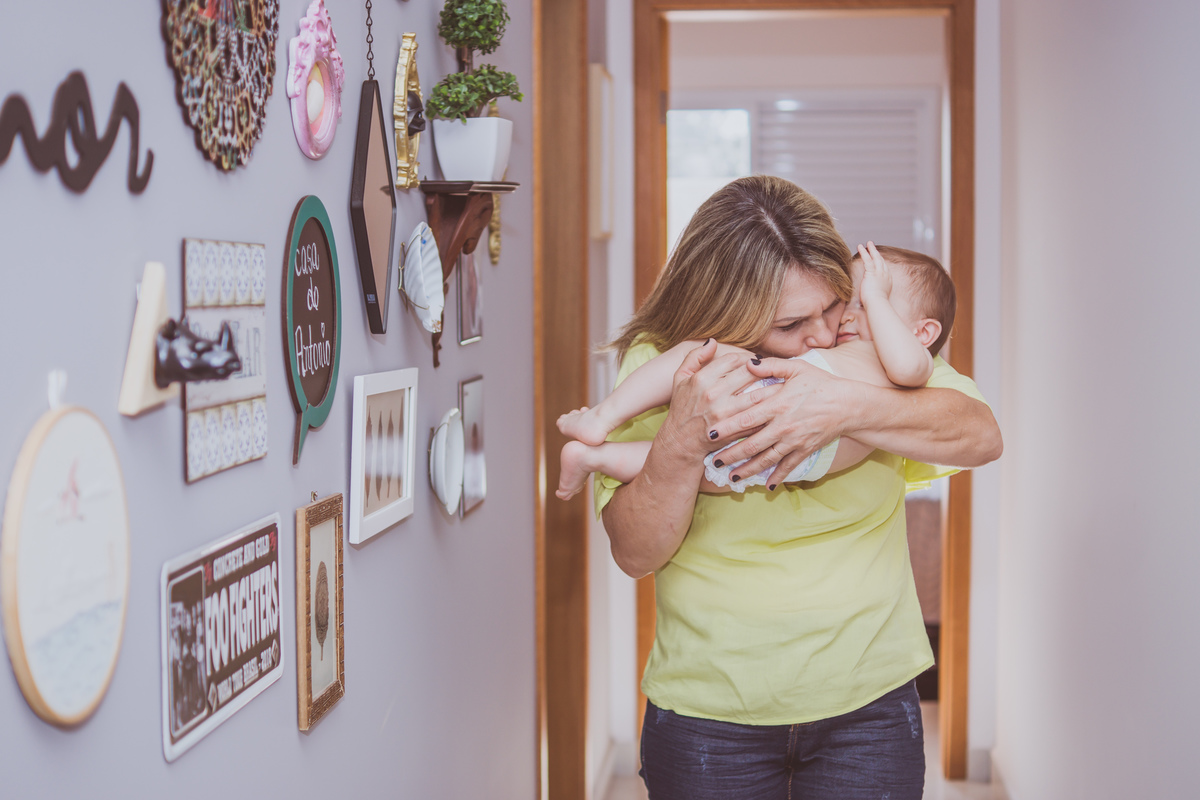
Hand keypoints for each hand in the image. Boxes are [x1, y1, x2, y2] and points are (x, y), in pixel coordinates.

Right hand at [657, 340, 767, 464]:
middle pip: (750, 373)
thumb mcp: (679, 379)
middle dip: (765, 370)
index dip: (748, 358)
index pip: (734, 359)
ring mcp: (725, 413)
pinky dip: (770, 410)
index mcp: (702, 379)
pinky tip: (779, 406)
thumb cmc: (681, 409)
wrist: (680, 443)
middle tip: (775, 369)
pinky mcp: (734, 430)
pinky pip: (758, 416)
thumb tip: (712, 341)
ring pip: (758, 395)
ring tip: (785, 385)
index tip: (756, 362)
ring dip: (774, 388)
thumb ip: (694, 357)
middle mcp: (714, 394)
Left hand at [704, 356, 862, 486]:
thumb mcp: (797, 368)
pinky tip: (766, 486)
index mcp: (778, 404)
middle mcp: (784, 426)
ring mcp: (794, 440)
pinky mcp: (806, 450)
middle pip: (752, 444)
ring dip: (748, 470)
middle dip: (731, 455)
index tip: (710, 434)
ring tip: (732, 477)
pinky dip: (778, 476)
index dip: (727, 427)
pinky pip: (789, 466)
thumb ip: (771, 366)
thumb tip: (747, 362)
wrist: (850, 404)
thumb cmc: (822, 383)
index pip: (746, 418)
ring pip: (767, 459)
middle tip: (713, 462)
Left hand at [858, 242, 891, 306]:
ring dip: (871, 249)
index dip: (880, 261)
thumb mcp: (879, 296)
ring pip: (875, 258)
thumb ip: (877, 292)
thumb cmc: (876, 304)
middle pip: (881, 261)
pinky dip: (864, 252)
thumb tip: (871, 294)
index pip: (884, 268)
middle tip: (873, 246)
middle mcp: (885, 274)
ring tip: (868, 243)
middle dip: (877, 253)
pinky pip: (868, 259)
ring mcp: (879, 273)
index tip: (877, 257)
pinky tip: (860, 247)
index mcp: (887, 280)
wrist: (877, 303)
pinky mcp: (872, 272)